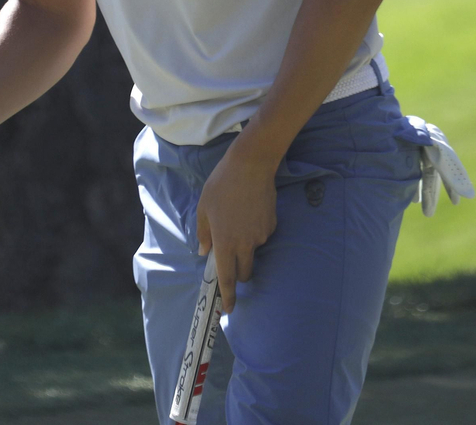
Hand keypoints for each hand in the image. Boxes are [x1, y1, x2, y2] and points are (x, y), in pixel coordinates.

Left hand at [195, 145, 278, 313]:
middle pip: (244, 272)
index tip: (228, 310)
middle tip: (228, 258)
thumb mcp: (204, 208)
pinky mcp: (272, 226)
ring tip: (236, 219)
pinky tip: (248, 211)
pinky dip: (254, 232)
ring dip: (244, 247)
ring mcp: (261, 236)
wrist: (250, 165)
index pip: (228, 278)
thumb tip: (206, 252)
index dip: (228, 296)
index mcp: (225, 241)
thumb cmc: (221, 185)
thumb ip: (204, 233)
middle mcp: (245, 243)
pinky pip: (261, 236)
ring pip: (252, 252)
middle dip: (238, 273)